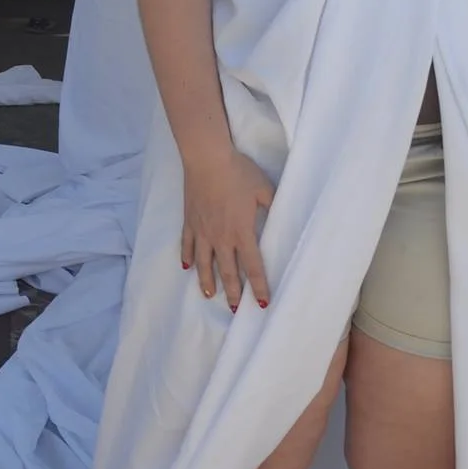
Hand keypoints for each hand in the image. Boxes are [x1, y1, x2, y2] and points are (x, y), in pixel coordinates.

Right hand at [181, 148, 275, 309]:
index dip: (258, 286)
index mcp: (242, 232)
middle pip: (227, 271)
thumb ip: (273, 207)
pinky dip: (186, 257)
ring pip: (203, 263)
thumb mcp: (265, 190)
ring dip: (207, 281)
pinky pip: (186, 244)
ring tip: (209, 296)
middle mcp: (221, 237)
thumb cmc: (239, 173)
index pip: (253, 266)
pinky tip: (186, 267)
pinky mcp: (189, 221)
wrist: (207, 159)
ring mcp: (202, 231)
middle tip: (235, 309)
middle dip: (233, 292)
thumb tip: (282, 218)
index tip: (261, 303)